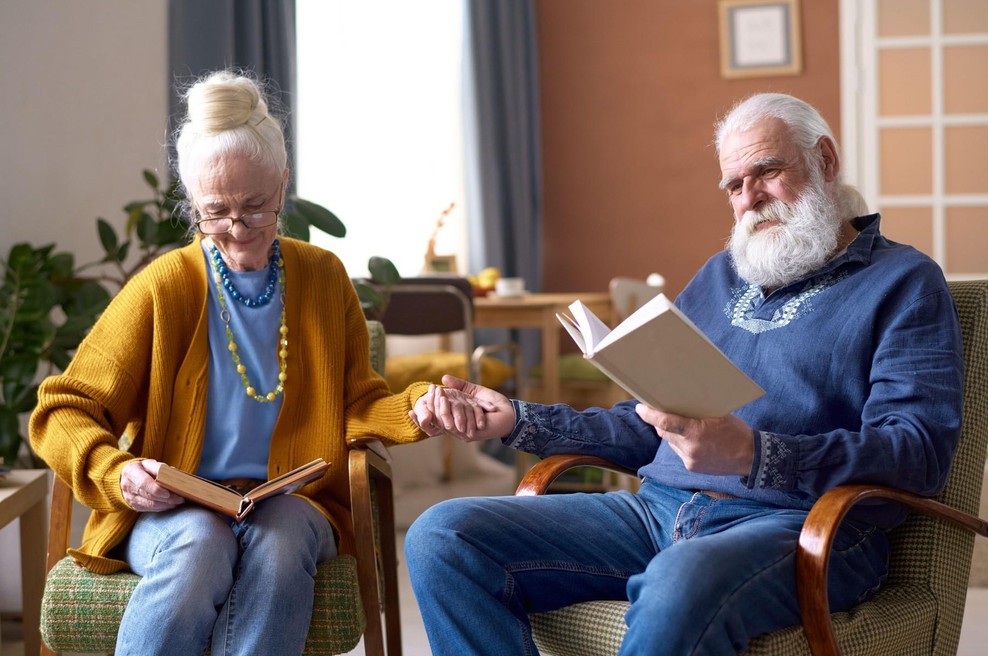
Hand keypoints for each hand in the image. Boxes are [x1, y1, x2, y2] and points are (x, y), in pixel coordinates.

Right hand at [120, 460, 183, 511]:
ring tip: (177, 502)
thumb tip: (174, 475)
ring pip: (149, 504)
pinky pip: (148, 509)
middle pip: (148, 495)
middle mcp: (127, 485)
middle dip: (165, 498)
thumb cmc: (143, 469)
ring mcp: (129, 497)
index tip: (168, 493)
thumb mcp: (149, 464)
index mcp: (131, 471)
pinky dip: (161, 508)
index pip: (143, 482)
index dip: (156, 489)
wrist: (127, 477)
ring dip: (165, 505)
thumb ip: (160, 468)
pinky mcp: (133, 505)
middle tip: (179, 498)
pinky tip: (170, 505)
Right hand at [410, 375, 515, 441]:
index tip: (427, 391)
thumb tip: (444, 377)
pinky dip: (447, 410)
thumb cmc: (495, 404)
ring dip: (438, 405)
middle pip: (439, 418)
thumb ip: (460, 386)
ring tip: (436, 392)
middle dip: (432, 402)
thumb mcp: (474, 391)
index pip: (439, 415)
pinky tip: (444, 399)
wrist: (510, 413)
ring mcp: (463, 433)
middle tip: (430, 388)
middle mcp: (458, 428)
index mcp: (458, 419)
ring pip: (444, 421)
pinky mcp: (469, 434)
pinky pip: (454, 424)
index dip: (430, 405)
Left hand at [635, 405, 753, 475]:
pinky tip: (692, 439)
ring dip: (671, 433)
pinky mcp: (691, 467)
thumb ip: (695, 413)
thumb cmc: (735, 432)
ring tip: (682, 426)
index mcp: (695, 432)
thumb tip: (676, 405)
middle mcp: (689, 448)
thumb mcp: (717, 416)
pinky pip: (678, 451)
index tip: (640, 408)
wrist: (750, 458)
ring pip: (670, 442)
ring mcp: (690, 460)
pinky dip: (680, 444)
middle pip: (664, 432)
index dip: (649, 415)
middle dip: (660, 422)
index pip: (664, 422)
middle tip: (658, 411)